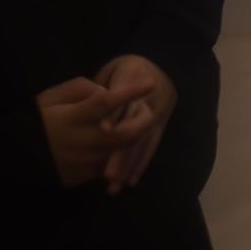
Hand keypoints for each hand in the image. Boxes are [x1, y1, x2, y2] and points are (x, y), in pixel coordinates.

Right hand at [36, 63, 163, 189]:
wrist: (15, 158)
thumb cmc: (37, 120)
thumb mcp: (52, 96)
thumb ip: (82, 90)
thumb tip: (108, 93)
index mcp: (72, 118)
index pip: (106, 103)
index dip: (130, 92)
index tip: (151, 82)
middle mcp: (80, 142)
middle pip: (124, 135)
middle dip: (143, 122)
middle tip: (149, 110)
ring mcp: (82, 163)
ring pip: (121, 153)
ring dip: (132, 139)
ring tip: (136, 123)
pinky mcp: (81, 178)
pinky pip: (107, 165)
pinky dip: (116, 154)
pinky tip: (115, 143)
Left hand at [90, 55, 177, 193]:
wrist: (157, 65)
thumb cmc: (124, 71)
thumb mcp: (112, 71)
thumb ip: (100, 90)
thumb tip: (89, 105)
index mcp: (134, 76)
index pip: (124, 99)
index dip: (115, 115)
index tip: (103, 131)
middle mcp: (150, 95)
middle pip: (136, 125)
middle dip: (123, 151)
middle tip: (108, 174)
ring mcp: (158, 111)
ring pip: (144, 140)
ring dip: (131, 163)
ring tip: (116, 184)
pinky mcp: (161, 123)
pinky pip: (152, 144)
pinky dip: (141, 162)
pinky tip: (131, 179)